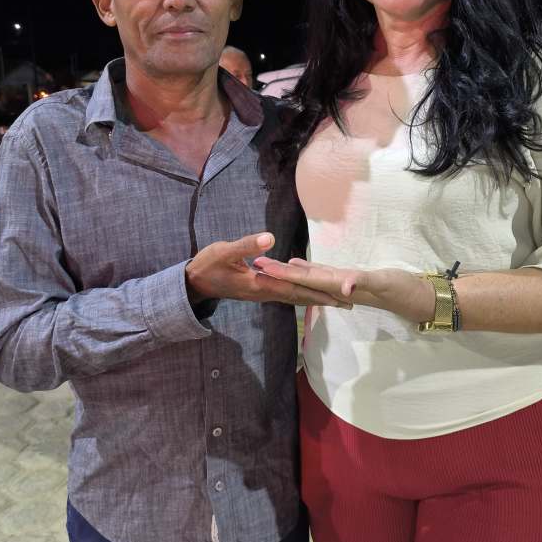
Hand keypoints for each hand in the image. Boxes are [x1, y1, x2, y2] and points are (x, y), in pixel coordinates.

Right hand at [186, 233, 352, 308]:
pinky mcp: (258, 289)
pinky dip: (300, 292)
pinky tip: (306, 289)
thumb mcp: (225, 251)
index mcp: (261, 284)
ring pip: (293, 296)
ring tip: (334, 299)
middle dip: (323, 299)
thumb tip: (271, 238)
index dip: (318, 293)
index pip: (296, 290)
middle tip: (348, 303)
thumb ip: (247, 245)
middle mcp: (265, 292)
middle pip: (299, 296)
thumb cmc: (208, 265)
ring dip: (314, 297)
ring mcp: (261, 292)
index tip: (339, 297)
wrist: (193, 282)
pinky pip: (285, 292)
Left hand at [252, 256, 435, 322]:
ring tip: (270, 265)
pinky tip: (301, 264)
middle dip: (279, 273)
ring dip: (290, 273)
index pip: (305, 280)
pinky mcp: (351, 280)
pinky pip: (324, 274)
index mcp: (339, 285)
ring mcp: (343, 284)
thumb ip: (364, 283)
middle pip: (302, 279)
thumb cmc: (403, 290)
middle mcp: (337, 286)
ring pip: (310, 277)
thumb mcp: (383, 284)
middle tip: (255, 264)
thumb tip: (343, 289)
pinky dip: (310, 269)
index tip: (262, 270)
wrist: (419, 299)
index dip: (283, 275)